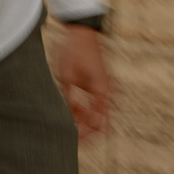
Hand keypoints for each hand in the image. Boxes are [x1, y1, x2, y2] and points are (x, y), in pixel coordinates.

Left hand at [54, 23, 111, 138]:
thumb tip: (69, 120)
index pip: (98, 122)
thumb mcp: (65, 78)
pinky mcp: (101, 85)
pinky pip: (97, 104)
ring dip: (87, 121)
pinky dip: (87, 111)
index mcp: (102, 91)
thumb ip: (70, 99)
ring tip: (70, 125)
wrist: (82, 33)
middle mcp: (108, 92)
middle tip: (74, 140)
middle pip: (103, 122)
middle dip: (89, 132)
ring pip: (100, 114)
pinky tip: (73, 113)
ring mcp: (106, 88)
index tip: (73, 141)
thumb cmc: (72, 52)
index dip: (85, 134)